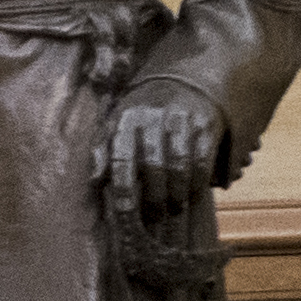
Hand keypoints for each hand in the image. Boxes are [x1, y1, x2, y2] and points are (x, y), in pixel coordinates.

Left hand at [107, 89, 226, 230]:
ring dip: (177, 193)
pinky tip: (193, 195)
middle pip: (153, 165)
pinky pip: (202, 161)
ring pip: (180, 166)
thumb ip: (103, 149)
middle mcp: (155, 117)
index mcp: (128, 118)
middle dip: (154, 197)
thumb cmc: (142, 112)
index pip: (121, 156)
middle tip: (153, 218)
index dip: (124, 188)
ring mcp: (182, 121)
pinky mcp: (205, 126)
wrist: (183, 81)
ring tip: (173, 209)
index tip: (125, 212)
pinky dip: (198, 182)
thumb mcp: (116, 122)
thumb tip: (95, 180)